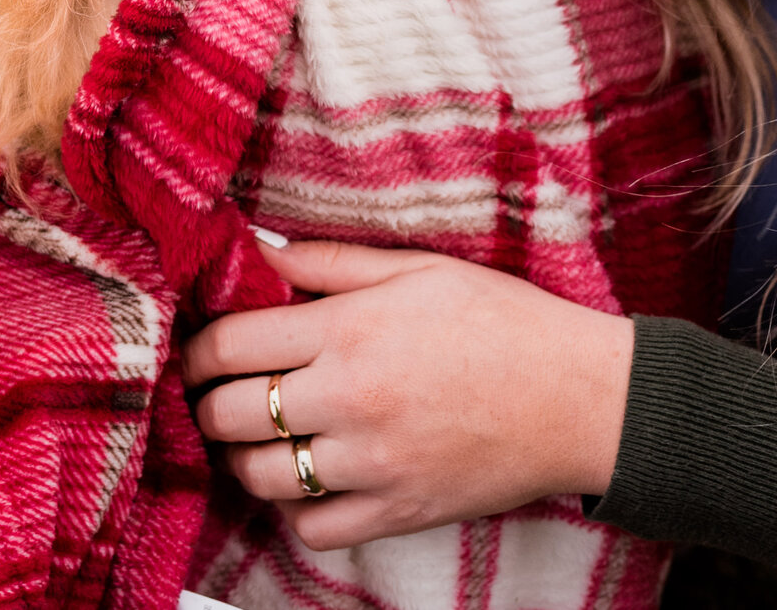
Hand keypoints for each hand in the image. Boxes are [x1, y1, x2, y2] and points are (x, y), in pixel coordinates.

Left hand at [182, 235, 634, 551]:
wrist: (582, 397)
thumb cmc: (505, 322)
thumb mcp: (416, 268)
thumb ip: (330, 262)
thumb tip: (259, 249)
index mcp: (347, 331)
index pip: (227, 347)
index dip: (194, 351)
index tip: (194, 354)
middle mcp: (349, 400)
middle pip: (228, 414)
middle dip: (207, 405)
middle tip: (215, 396)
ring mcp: (372, 464)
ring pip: (260, 476)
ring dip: (242, 459)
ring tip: (253, 440)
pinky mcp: (399, 510)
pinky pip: (313, 528)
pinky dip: (294, 511)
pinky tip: (304, 482)